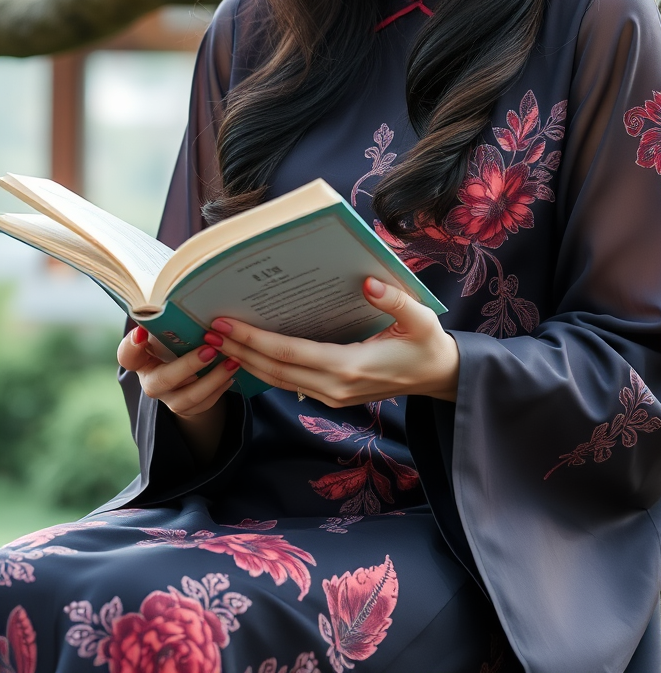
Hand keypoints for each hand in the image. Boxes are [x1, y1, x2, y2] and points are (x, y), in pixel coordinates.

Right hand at [117, 326, 239, 461]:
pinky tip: (232, 374)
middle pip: (162, 380)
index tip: (142, 332)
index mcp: (140, 359)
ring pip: (187, 398)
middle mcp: (151, 381)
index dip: (132, 345)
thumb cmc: (176, 343)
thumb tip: (184, 301)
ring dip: (212, 380)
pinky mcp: (186, 409)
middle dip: (188, 365)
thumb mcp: (170, 333)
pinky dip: (220, 389)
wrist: (187, 373)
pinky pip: (203, 405)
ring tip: (232, 361)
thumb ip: (171, 323)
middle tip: (210, 349)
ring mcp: (168, 398)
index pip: (127, 355)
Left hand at [206, 277, 458, 407]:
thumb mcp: (420, 318)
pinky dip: (264, 368)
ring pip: (277, 380)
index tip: (226, 323)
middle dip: (238, 350)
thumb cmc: (426, 343)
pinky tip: (248, 352)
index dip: (254, 340)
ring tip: (218, 339)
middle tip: (207, 329)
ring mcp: (331, 395)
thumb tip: (368, 283)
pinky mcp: (330, 394)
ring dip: (246, 360)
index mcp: (350, 366)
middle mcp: (334, 386)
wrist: (437, 377)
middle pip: (274, 370)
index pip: (290, 354)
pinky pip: (288, 382)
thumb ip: (394, 301)